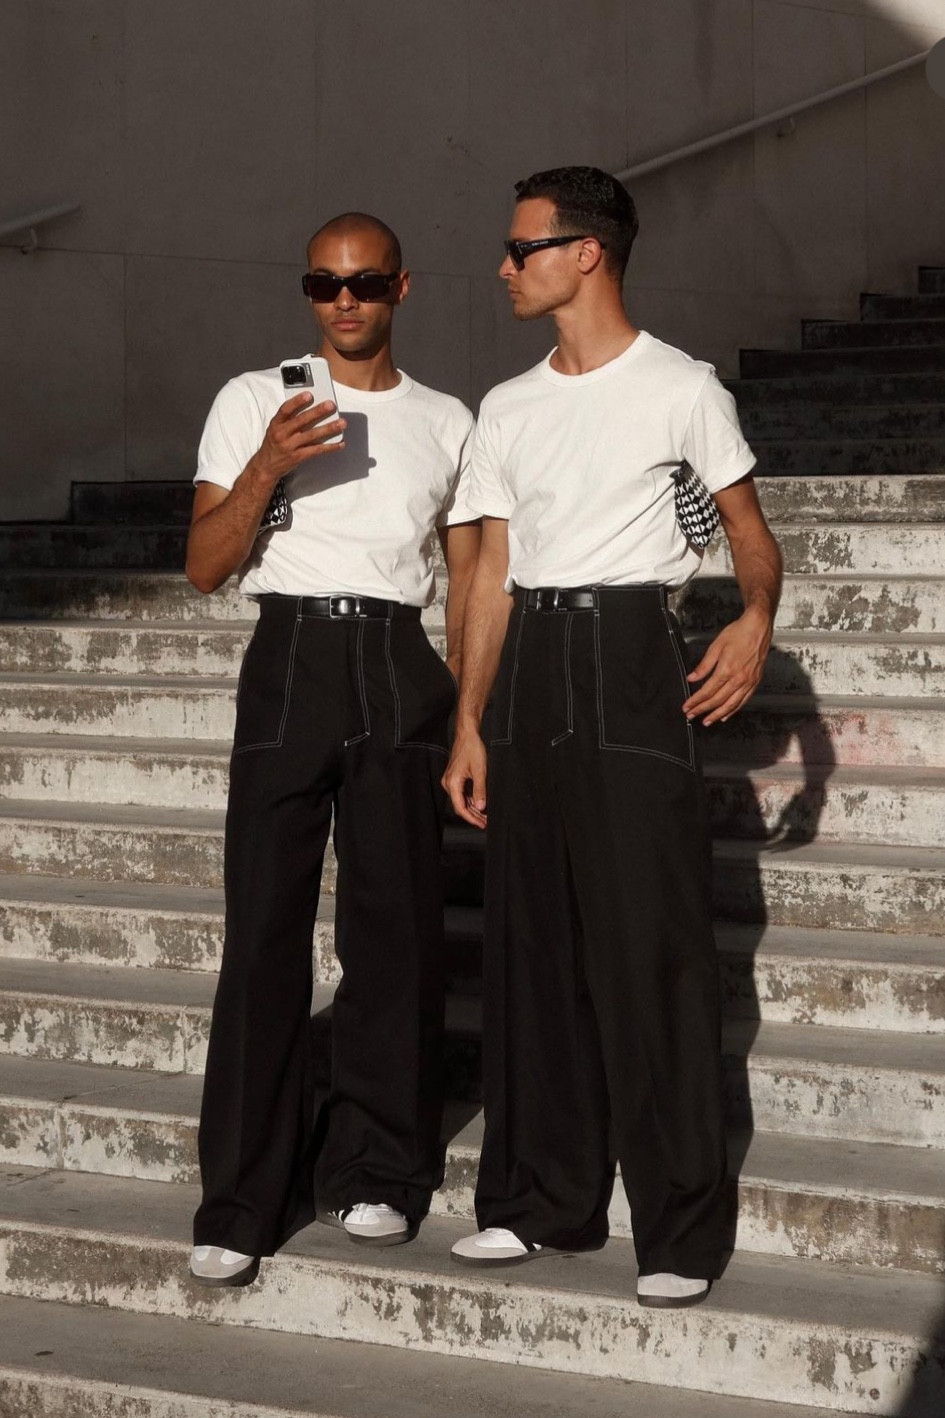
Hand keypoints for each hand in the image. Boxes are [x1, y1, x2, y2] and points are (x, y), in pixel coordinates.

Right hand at [249, 394, 346, 483]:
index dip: (297, 401)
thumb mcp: (275, 428)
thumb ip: (289, 419)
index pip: (285, 409)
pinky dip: (330, 447)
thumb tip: (312, 408)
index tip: (309, 395)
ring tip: (341, 423)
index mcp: (276, 424)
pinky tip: (340, 443)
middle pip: (301, 420)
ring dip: (329, 428)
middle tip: (331, 405)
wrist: (266, 466)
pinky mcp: (297, 457)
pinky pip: (316, 450)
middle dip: (318, 412)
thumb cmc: (274, 444)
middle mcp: (282, 434)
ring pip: (312, 435)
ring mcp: (290, 446)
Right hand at [442, 725, 487, 828]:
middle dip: (473, 815)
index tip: (482, 824)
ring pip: (461, 800)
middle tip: (486, 822)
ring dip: (473, 808)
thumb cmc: (472, 749)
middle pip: (460, 805)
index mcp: (452, 783)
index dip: (471, 818)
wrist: (467, 734)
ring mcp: (450, 780)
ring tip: (485, 816)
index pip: (460, 807)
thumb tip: (481, 807)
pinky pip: (461, 793)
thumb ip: (480, 790)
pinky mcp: (454, 777)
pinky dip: (471, 800)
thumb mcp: (480, 771)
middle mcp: (448, 783)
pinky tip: (480, 803)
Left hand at [683, 607, 771, 724]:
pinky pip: (743, 701)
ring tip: (707, 721)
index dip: (695, 701)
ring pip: (731, 704)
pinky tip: (726, 715)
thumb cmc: (739, 633)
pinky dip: (733, 710)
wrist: (758, 627)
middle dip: (702, 710)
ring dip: (717, 715)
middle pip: (717, 700)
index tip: (687, 706)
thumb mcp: (716, 646)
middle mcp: (738, 679)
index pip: (707, 691)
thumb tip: (692, 678)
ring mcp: (748, 682)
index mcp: (726, 670)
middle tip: (692, 715)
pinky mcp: (755, 682)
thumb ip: (704, 665)